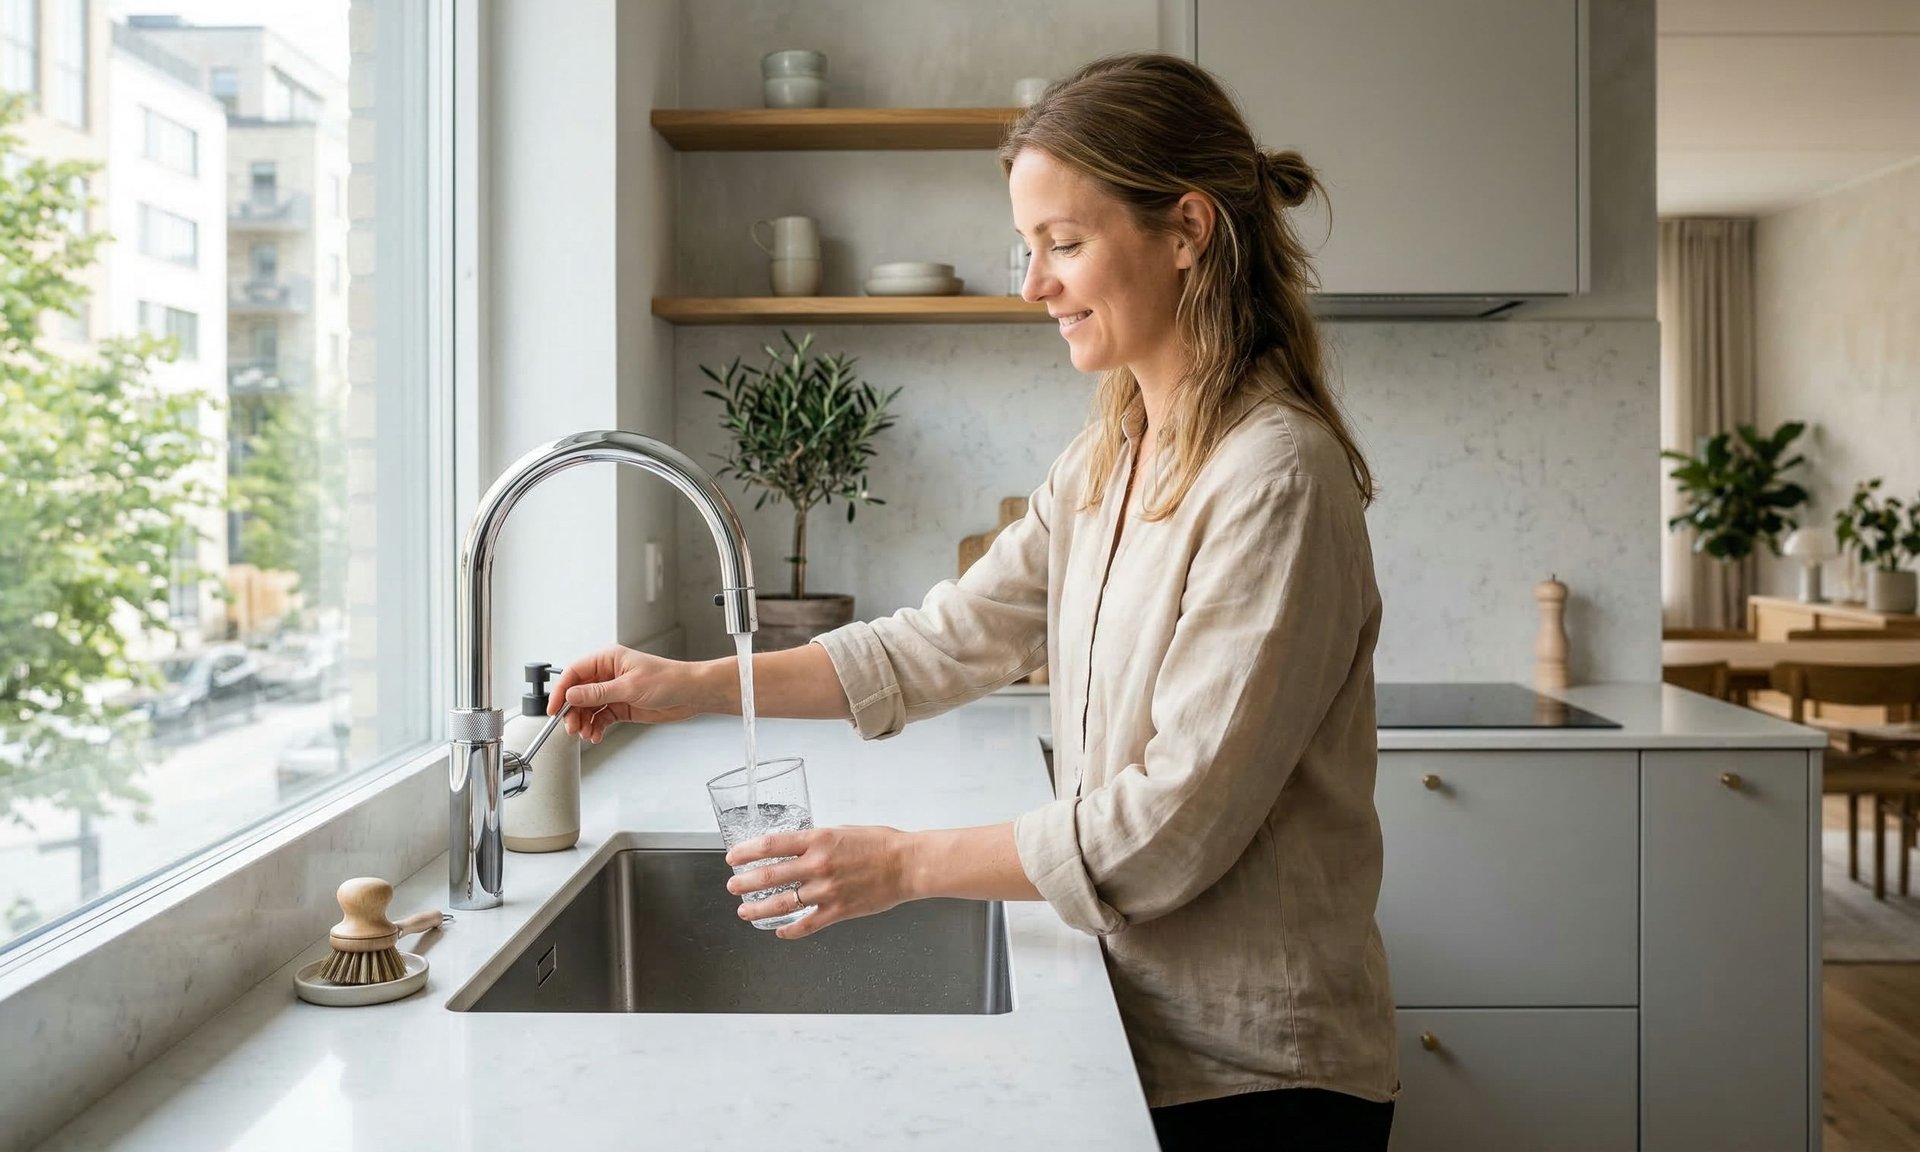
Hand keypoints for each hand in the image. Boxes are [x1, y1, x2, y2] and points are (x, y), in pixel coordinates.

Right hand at [549, 646, 709, 741]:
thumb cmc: (668, 680)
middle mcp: (608, 674)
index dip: (561, 691)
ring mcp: (614, 691)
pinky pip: (601, 717)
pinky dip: (596, 727)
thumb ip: (598, 693)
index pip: (575, 673)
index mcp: (608, 659)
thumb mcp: (629, 687)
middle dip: (573, 711)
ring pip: (588, 707)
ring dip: (584, 722)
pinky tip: (596, 735)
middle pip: (578, 693)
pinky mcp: (621, 706)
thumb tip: (571, 695)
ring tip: (585, 734)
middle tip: (572, 727)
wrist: (691, 694)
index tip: (554, 708)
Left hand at [726, 825, 913, 939]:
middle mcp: (818, 865)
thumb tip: (793, 849)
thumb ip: (815, 841)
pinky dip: (790, 930)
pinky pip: (807, 924)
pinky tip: (780, 931)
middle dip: (744, 883)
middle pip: (769, 876)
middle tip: (733, 886)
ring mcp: (826, 890)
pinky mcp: (838, 911)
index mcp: (818, 840)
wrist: (907, 864)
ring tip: (744, 911)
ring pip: (782, 904)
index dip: (746, 851)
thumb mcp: (841, 830)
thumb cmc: (880, 843)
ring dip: (758, 909)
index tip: (733, 857)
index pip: (770, 845)